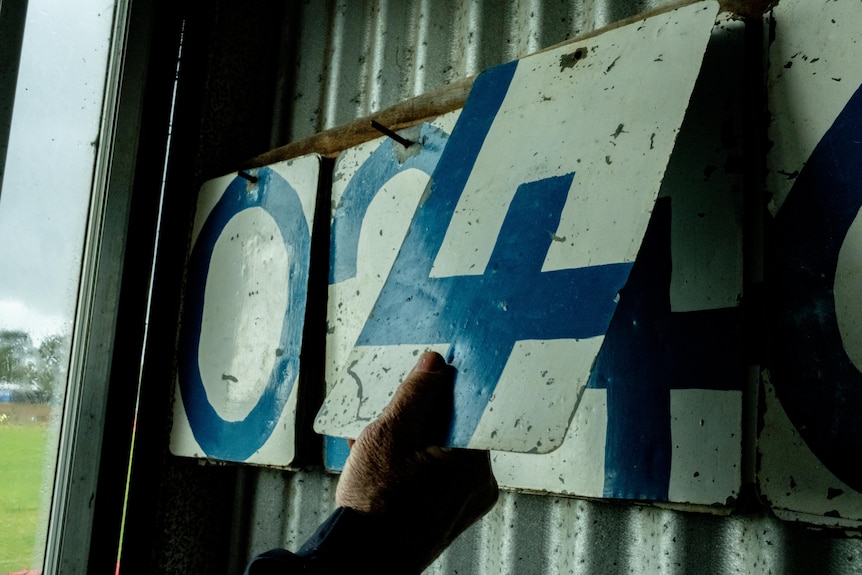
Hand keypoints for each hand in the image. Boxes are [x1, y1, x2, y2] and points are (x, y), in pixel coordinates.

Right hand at [336, 351, 498, 571]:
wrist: (361, 559)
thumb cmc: (375, 506)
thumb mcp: (390, 433)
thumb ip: (416, 394)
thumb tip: (433, 365)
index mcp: (474, 463)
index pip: (469, 409)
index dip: (443, 392)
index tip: (424, 382)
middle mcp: (478, 485)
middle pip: (453, 431)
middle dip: (417, 419)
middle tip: (390, 416)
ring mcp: (463, 504)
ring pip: (439, 455)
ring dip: (408, 442)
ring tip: (372, 442)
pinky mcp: (446, 517)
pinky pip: (434, 478)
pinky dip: (410, 467)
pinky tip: (378, 462)